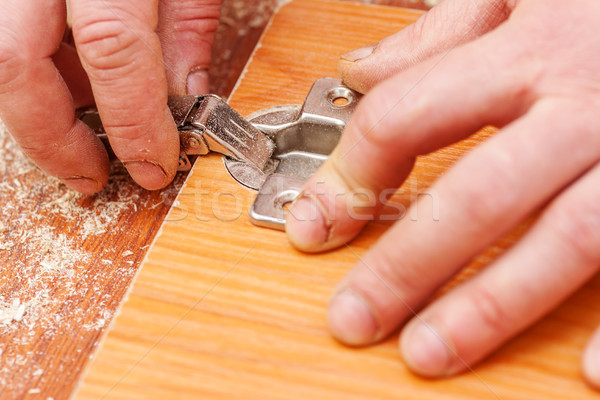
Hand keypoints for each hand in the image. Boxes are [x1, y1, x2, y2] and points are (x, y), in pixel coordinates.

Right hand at [0, 0, 221, 193]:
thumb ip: (186, 26)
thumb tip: (183, 98)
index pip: (112, 50)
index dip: (133, 121)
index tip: (153, 165)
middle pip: (15, 59)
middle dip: (50, 136)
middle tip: (89, 174)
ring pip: (7, 53)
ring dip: (48, 105)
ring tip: (91, 131)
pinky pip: (12, 35)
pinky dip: (45, 71)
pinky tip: (77, 85)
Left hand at [286, 0, 599, 387]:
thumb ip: (444, 33)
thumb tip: (364, 70)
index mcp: (529, 49)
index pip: (406, 118)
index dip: (349, 178)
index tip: (315, 225)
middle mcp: (582, 102)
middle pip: (477, 194)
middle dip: (407, 266)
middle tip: (354, 319)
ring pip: (564, 238)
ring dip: (492, 306)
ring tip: (430, 352)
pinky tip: (590, 371)